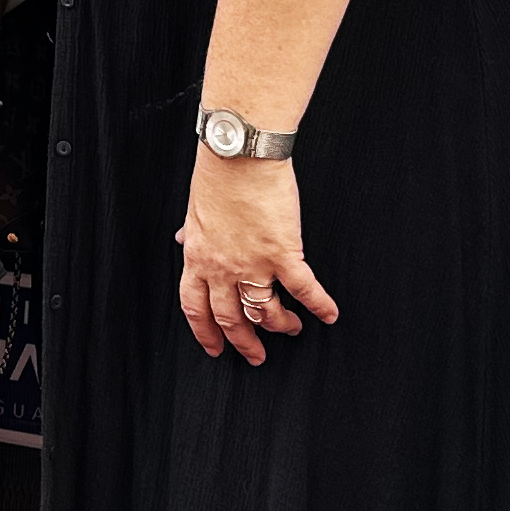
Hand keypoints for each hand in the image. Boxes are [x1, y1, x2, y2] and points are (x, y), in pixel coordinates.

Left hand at [174, 153, 336, 366]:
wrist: (239, 155)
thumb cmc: (217, 176)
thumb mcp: (194, 210)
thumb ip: (191, 233)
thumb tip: (180, 240)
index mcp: (198, 257)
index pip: (195, 306)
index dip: (205, 331)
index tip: (214, 347)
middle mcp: (222, 267)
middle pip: (230, 317)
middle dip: (243, 342)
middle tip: (255, 356)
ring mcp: (252, 263)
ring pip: (265, 310)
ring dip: (279, 326)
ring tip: (291, 330)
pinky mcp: (282, 252)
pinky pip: (303, 288)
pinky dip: (318, 304)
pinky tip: (329, 315)